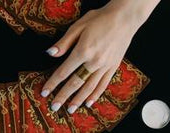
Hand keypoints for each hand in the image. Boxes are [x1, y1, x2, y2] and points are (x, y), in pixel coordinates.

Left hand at [41, 0, 158, 112]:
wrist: (124, 17)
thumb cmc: (100, 19)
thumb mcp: (78, 26)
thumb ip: (64, 42)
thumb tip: (50, 54)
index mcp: (83, 51)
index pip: (64, 72)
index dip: (53, 83)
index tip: (45, 92)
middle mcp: (94, 61)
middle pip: (75, 83)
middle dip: (63, 96)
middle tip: (54, 107)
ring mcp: (105, 66)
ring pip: (89, 87)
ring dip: (78, 99)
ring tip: (70, 109)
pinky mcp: (114, 66)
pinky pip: (103, 84)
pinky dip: (95, 95)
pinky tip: (89, 102)